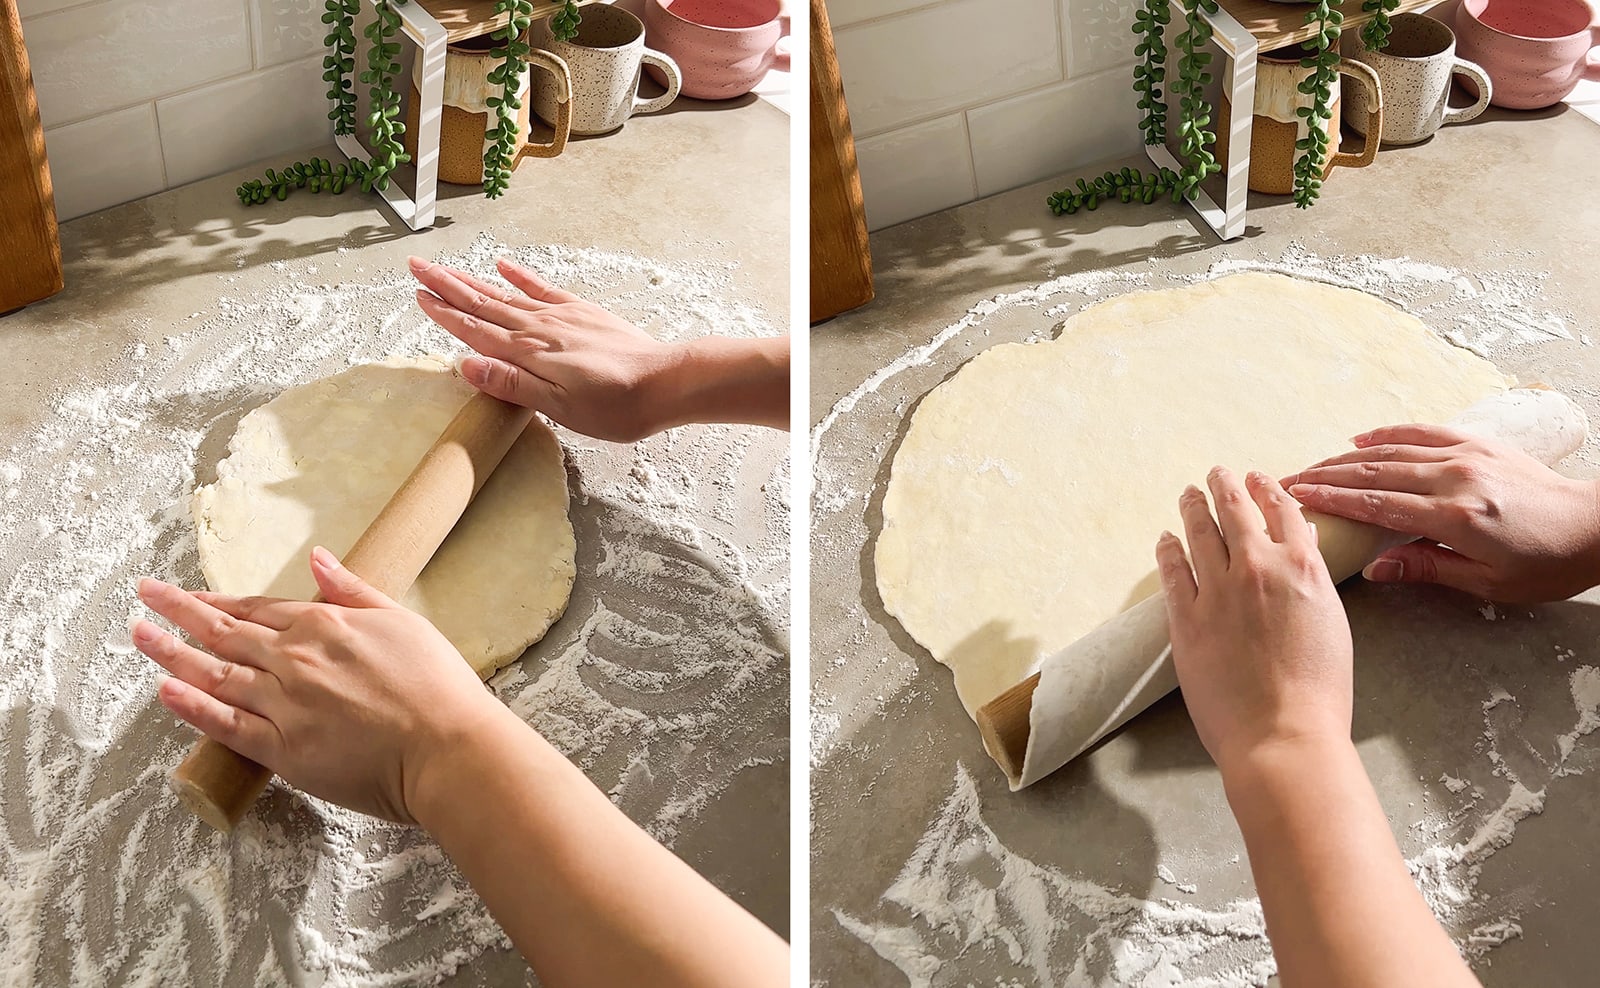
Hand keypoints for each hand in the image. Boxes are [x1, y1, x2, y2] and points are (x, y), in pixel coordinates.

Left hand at [134, 546, 499, 823]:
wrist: (449, 747)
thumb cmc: (437, 686)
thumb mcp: (402, 621)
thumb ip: (354, 590)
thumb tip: (320, 558)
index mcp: (324, 626)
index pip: (256, 608)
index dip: (217, 599)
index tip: (183, 591)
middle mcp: (295, 660)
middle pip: (223, 631)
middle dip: (177, 611)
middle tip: (142, 596)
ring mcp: (284, 705)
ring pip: (214, 674)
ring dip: (171, 652)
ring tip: (138, 636)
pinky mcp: (283, 749)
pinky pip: (225, 725)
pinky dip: (191, 707)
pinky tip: (164, 691)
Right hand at [409, 256, 682, 441]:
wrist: (665, 382)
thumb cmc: (616, 405)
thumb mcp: (560, 407)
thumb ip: (512, 384)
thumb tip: (465, 364)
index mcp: (529, 353)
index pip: (475, 330)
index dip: (444, 314)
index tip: (417, 296)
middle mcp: (539, 328)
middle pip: (483, 303)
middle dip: (446, 286)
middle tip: (415, 266)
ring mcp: (561, 316)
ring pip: (506, 294)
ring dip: (472, 280)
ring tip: (445, 268)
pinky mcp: (582, 313)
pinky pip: (543, 288)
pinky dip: (521, 277)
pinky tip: (504, 266)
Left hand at [1155, 468, 1353, 774]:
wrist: (1283, 733)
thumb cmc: (1319, 692)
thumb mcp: (1331, 624)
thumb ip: (1311, 586)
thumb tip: (1298, 562)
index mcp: (1304, 567)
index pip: (1283, 511)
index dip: (1268, 490)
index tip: (1258, 478)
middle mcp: (1259, 567)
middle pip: (1236, 511)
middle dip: (1225, 486)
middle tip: (1215, 473)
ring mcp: (1218, 590)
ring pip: (1200, 532)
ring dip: (1193, 508)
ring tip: (1188, 495)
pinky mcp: (1186, 617)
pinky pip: (1173, 569)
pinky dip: (1168, 549)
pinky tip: (1165, 539)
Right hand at [1283, 424, 1599, 602]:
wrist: (1597, 527)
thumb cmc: (1547, 563)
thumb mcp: (1489, 582)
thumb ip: (1429, 568)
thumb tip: (1376, 567)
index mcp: (1456, 517)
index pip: (1377, 503)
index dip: (1332, 499)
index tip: (1296, 496)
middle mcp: (1456, 479)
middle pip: (1374, 472)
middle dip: (1326, 475)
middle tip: (1287, 481)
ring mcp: (1467, 456)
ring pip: (1392, 451)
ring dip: (1346, 457)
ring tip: (1312, 465)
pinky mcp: (1479, 444)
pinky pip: (1423, 433)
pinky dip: (1388, 434)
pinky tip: (1360, 438)